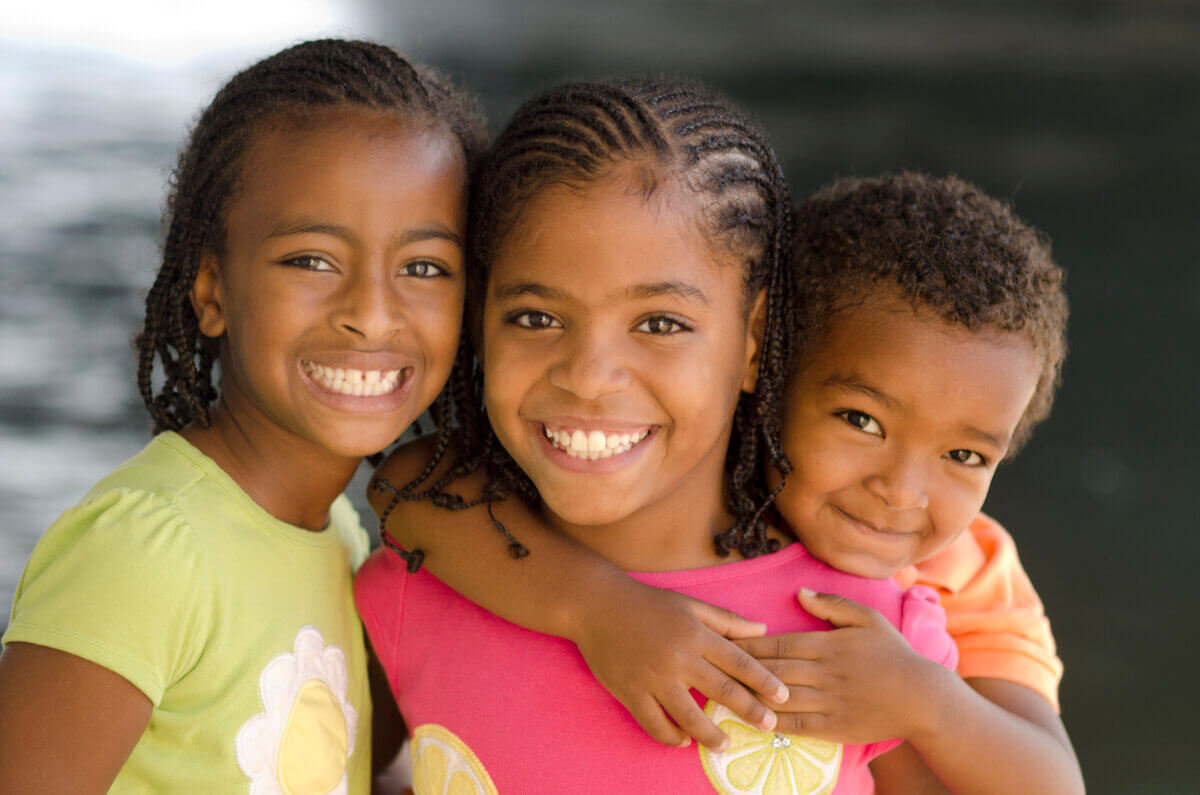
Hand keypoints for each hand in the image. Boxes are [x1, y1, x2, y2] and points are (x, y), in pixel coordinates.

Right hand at [572, 578, 789, 750]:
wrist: (596, 605)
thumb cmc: (647, 603)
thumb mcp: (690, 604)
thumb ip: (727, 620)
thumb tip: (763, 631)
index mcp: (695, 633)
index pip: (738, 661)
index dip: (763, 680)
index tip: (783, 697)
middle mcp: (677, 657)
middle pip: (721, 690)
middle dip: (749, 710)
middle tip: (770, 727)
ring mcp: (652, 677)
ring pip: (688, 714)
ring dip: (710, 734)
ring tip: (726, 744)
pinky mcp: (630, 691)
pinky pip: (653, 722)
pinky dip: (669, 735)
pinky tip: (683, 741)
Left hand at [734, 589, 945, 743]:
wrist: (921, 698)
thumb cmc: (893, 654)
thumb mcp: (867, 619)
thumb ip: (831, 605)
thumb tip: (799, 593)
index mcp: (827, 645)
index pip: (777, 645)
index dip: (748, 645)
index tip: (723, 642)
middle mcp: (823, 673)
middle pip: (772, 671)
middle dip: (740, 669)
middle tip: (711, 666)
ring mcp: (828, 701)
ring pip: (780, 698)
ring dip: (749, 696)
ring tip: (721, 693)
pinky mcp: (834, 726)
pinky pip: (796, 725)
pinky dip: (772, 722)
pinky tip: (752, 719)